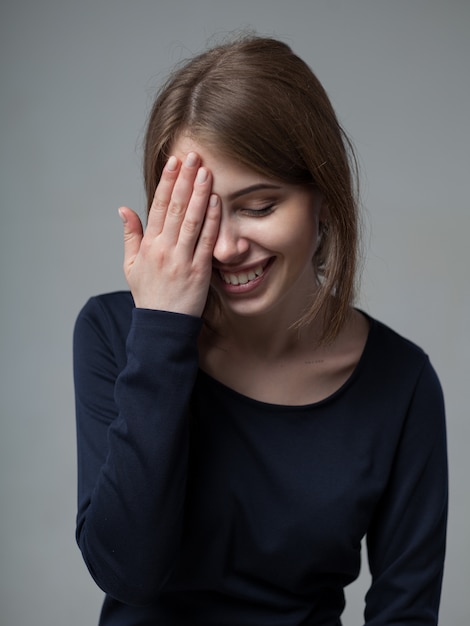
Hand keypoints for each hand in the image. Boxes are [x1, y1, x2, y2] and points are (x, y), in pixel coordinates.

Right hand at [118, 152, 219, 315]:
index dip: (167, 182)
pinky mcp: (199, 270)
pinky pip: (207, 241)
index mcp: (148, 246)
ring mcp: (182, 259)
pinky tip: (216, 202)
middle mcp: (164, 249)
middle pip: (176, 208)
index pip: (158, 206)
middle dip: (185, 179)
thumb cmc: (148, 295)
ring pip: (192, 220)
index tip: (174, 162)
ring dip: (199, 194)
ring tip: (206, 172)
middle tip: (194, 156)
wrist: (162, 325)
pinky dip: (212, 220)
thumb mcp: (130, 265)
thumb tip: (124, 209)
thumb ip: (130, 235)